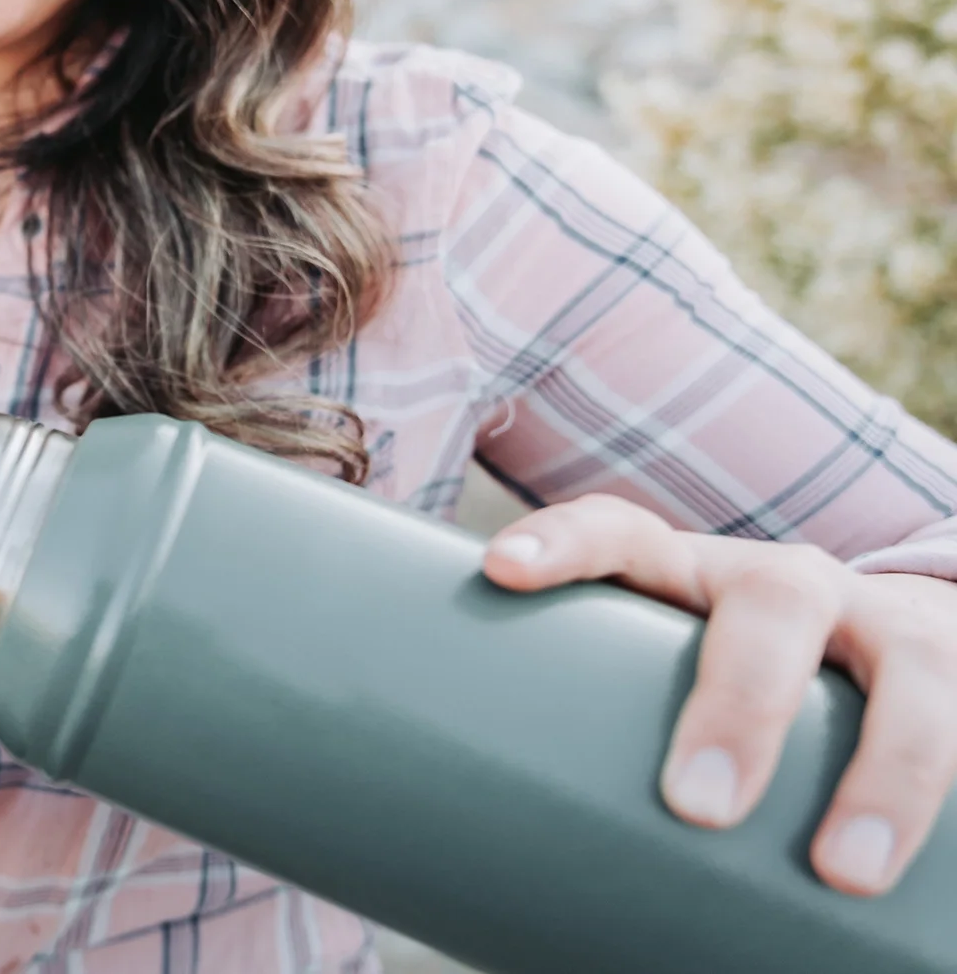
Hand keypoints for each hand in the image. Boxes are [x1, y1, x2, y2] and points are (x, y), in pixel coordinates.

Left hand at [482, 494, 956, 896]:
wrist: (884, 650)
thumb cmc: (729, 681)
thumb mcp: (666, 674)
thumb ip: (598, 720)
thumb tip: (495, 851)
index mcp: (690, 574)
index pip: (619, 534)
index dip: (562, 545)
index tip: (501, 572)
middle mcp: (792, 586)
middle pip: (770, 613)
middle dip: (737, 706)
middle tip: (694, 806)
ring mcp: (893, 629)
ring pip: (911, 675)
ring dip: (885, 777)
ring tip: (841, 874)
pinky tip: (942, 862)